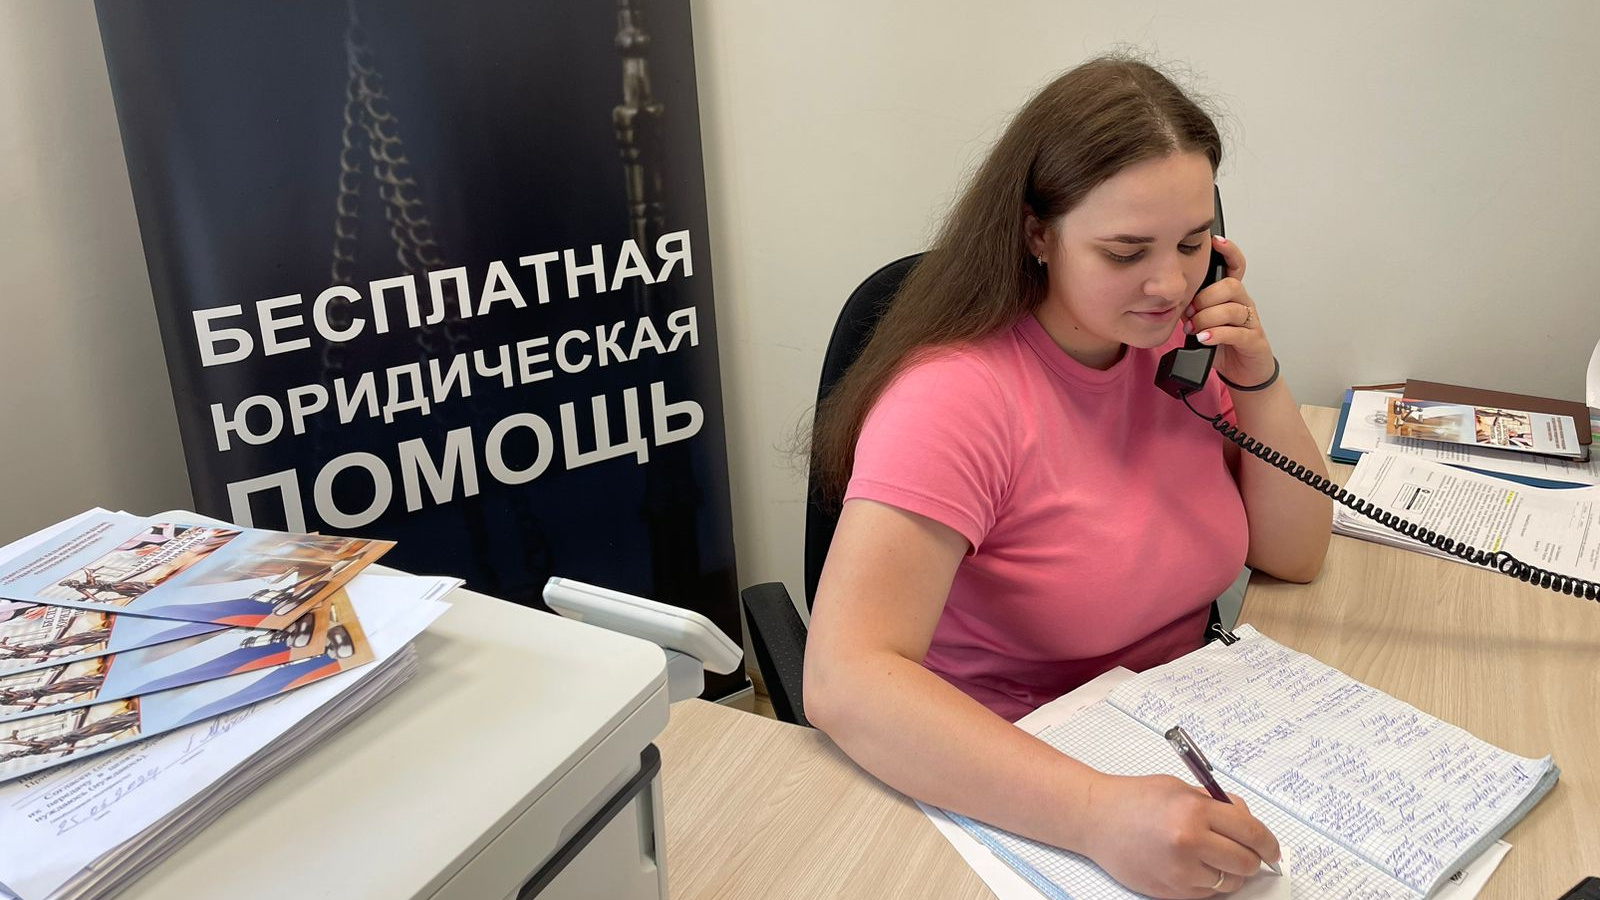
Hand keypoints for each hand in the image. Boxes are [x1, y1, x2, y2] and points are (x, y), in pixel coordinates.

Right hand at [1080, 773, 1280, 897]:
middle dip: (1251, 859)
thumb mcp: (1180, 789)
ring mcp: (1179, 871)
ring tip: (1212, 858)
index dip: (1269, 844)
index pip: (1252, 832)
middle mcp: (1189, 842)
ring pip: (1229, 883)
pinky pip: (1206, 894)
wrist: (1095, 819)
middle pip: (1246, 862)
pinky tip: (1193, 867)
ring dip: (1229, 873)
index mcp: (1194, 811)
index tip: (1272, 849)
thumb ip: (1217, 805)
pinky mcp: (1169, 891)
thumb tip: (1248, 825)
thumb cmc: (1134, 799)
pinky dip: (1208, 884)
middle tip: (1246, 853)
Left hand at [1184, 235, 1275, 388]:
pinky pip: (1237, 332)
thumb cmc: (1223, 344)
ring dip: (1207, 318)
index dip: (1229, 252)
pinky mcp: (1254, 341)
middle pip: (1230, 286)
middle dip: (1205, 298)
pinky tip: (1206, 338)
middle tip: (1190, 313)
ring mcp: (1250, 322)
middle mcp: (1243, 304)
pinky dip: (1217, 334)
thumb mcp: (1202, 322)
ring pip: (1232, 308)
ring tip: (1195, 329)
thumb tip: (1169, 299)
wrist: (1244, 372)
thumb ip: (1190, 308)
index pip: (1235, 267)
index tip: (1216, 241)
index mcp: (1231, 296)